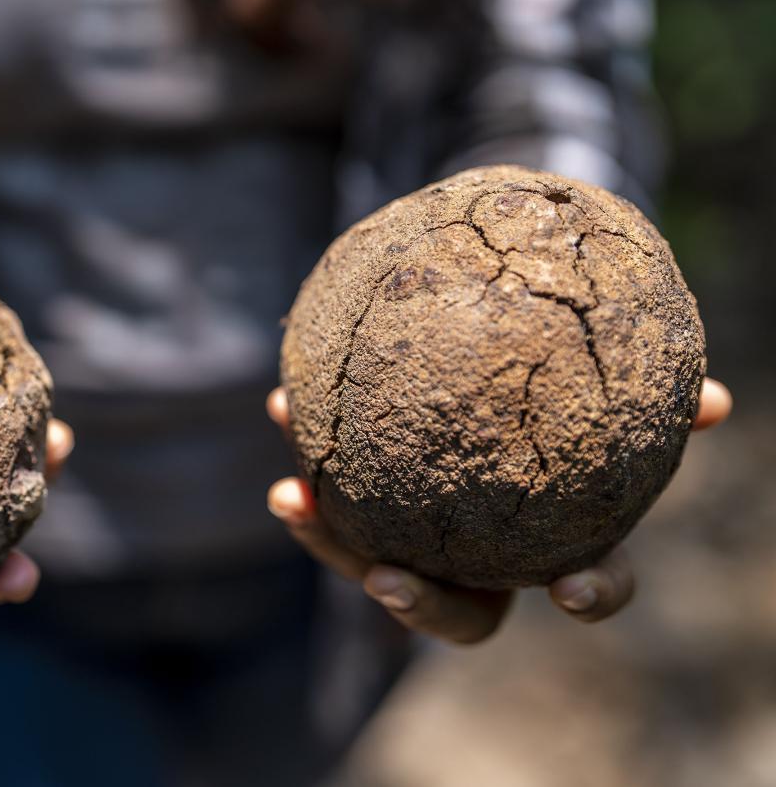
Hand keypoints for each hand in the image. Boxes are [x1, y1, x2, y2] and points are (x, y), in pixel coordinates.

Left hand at [265, 378, 732, 644]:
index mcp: (549, 546)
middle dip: (418, 605)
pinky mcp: (366, 507)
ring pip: (371, 566)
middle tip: (385, 578)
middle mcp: (482, 564)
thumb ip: (652, 408)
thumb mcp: (602, 401)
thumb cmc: (560, 405)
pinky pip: (331, 501)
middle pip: (456, 615)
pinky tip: (283, 403)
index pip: (586, 586)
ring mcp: (419, 544)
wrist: (474, 382)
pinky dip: (305, 465)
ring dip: (328, 540)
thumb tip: (715, 399)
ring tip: (288, 496)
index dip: (590, 593)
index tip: (575, 587)